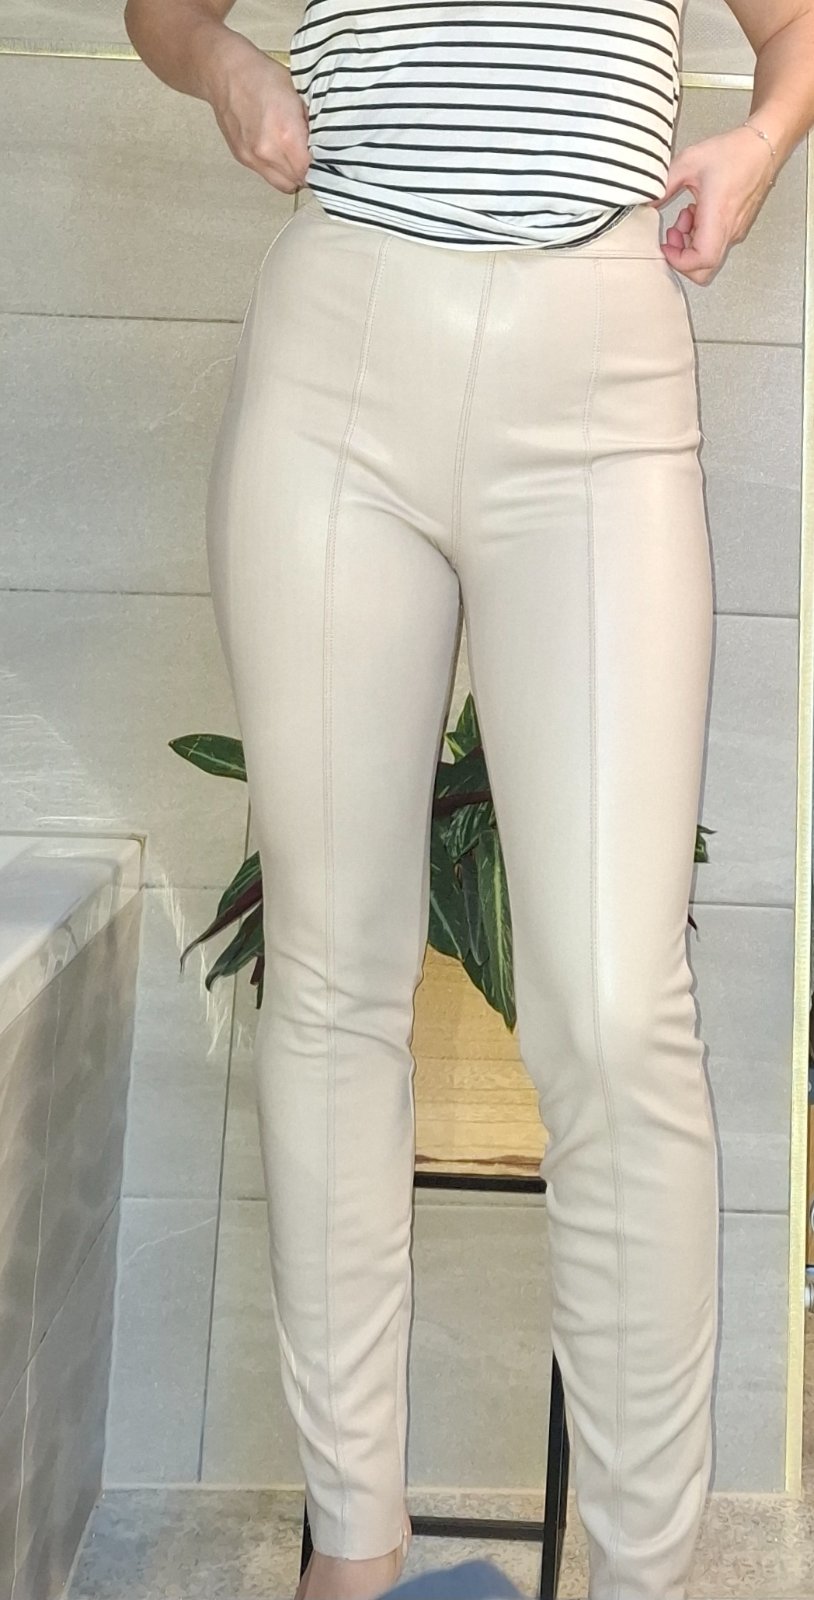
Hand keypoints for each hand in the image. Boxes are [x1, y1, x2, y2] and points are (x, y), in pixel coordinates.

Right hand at [206, 32, 310, 193]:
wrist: (225, 72)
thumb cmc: (262, 76)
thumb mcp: (298, 95)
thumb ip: (311, 126)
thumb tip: (324, 145)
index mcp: (286, 135)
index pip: (311, 171)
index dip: (321, 167)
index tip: (325, 158)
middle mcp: (267, 152)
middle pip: (298, 181)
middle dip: (308, 172)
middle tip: (312, 156)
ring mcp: (252, 158)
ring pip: (283, 184)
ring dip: (293, 174)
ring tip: (295, 154)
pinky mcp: (243, 158)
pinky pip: (267, 175)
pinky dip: (277, 168)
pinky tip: (278, 149)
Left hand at [647, 124, 775, 284]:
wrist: (763, 145)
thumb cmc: (734, 152)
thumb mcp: (688, 163)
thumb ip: (663, 186)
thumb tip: (647, 203)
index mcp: (719, 216)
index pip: (702, 260)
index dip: (679, 261)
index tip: (666, 246)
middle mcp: (730, 229)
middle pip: (704, 270)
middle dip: (682, 257)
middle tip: (673, 233)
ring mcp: (735, 231)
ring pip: (708, 257)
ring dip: (689, 244)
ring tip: (685, 217)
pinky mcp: (737, 227)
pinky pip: (715, 244)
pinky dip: (700, 236)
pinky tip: (697, 213)